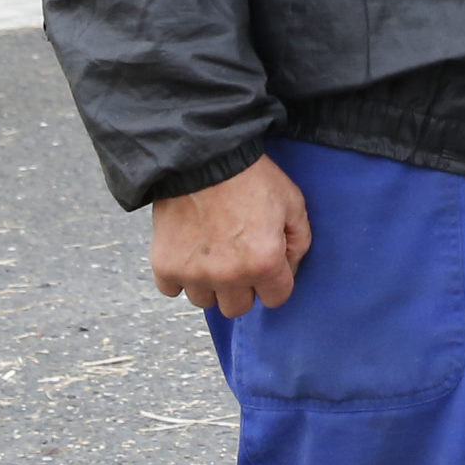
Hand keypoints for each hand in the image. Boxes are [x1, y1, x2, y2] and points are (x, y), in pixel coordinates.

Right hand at [150, 154, 309, 317]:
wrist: (203, 157)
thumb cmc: (251, 177)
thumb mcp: (293, 202)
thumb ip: (299, 242)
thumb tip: (288, 269)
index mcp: (264, 262)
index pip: (276, 299)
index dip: (275, 279)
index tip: (267, 261)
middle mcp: (229, 276)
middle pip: (238, 308)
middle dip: (243, 287)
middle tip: (239, 258)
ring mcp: (194, 273)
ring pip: (205, 301)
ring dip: (210, 283)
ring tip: (212, 252)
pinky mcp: (165, 266)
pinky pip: (172, 289)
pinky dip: (179, 275)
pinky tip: (188, 251)